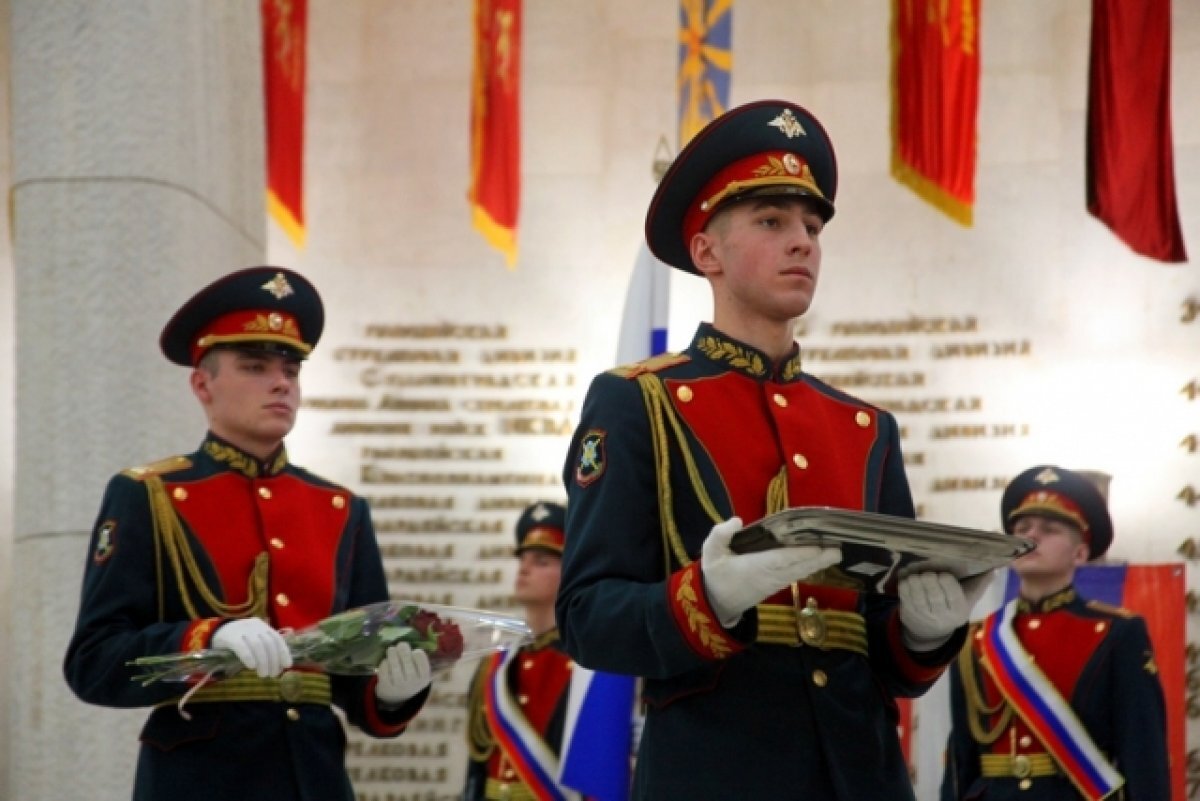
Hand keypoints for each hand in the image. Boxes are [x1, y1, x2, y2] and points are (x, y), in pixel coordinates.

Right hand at [211, 618, 291, 677]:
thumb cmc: (238, 640)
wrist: (215, 632)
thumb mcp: (253, 640)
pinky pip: (241, 646)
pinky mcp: (230, 637)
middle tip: (273, 674)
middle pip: (268, 643)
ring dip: (263, 661)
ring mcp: (242, 630)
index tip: (287, 666)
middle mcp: (254, 626)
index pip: (277, 638)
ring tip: (263, 674)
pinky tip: (251, 666)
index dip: (283, 652)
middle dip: (273, 660)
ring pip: (257, 645)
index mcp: (262, 626)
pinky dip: (248, 657)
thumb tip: (279, 667)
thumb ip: (265, 649)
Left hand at [375, 643, 430, 705]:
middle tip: (401, 644)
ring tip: (391, 649)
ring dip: (392, 655)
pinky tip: (386, 662)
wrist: (398, 698)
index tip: (415, 651)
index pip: (422, 664)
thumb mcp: (419, 673)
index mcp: (423, 679)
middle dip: (403, 651)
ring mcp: (398, 686)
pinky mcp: (386, 687)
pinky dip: (384, 664)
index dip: (418, 654)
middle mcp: (412, 684)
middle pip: (407, 663)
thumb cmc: (410, 679)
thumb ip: (417, 660)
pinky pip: (384, 672)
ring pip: (395, 666)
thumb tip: (405, 644)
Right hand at [701, 517, 841, 626]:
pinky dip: (808, 567)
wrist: (716, 604)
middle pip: (797, 567)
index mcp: (754, 567)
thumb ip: (720, 535)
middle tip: (837, 550)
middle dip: (818, 559)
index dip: (800, 554)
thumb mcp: (710, 553)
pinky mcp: (776, 585)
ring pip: (799, 572)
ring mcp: (774, 582)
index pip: (781, 559)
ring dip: (817, 563)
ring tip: (835, 552)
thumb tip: (737, 520)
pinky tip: (820, 559)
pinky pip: (796, 574)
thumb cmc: (715, 576)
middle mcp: (769, 576)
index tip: (818, 547)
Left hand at [898, 570, 993, 650]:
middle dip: (929, 578)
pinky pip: (904, 594)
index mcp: (958, 610)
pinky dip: (905, 583)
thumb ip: (981, 583)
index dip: (946, 580)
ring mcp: (923, 614)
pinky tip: (909, 578)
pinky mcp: (907, 612)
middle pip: (933, 592)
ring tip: (918, 575)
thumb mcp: (969, 600)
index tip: (944, 574)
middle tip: (929, 573)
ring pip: (917, 592)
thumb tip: (995, 568)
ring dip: (916, 579)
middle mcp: (941, 615)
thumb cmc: (952, 608)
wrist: (930, 632)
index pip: (952, 593)